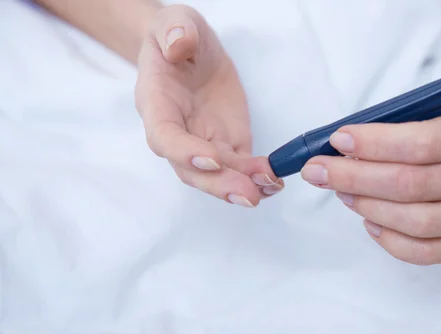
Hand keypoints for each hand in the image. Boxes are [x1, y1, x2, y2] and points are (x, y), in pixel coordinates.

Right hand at [135, 5, 283, 206]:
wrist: (189, 48)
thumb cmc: (175, 35)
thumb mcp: (174, 22)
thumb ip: (174, 31)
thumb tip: (178, 44)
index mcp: (157, 104)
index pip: (164, 137)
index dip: (185, 152)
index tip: (211, 160)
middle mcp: (178, 132)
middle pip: (190, 170)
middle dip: (219, 184)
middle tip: (248, 195)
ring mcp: (202, 142)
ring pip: (217, 175)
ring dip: (243, 186)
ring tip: (270, 188)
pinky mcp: (227, 144)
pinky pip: (240, 167)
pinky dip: (257, 177)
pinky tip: (275, 182)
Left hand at [301, 108, 440, 264]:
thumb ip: (400, 129)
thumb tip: (342, 148)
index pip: (423, 143)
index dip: (375, 145)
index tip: (337, 141)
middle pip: (413, 185)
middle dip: (355, 178)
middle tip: (319, 172)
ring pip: (417, 222)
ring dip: (369, 207)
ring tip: (343, 193)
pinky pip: (425, 252)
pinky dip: (389, 239)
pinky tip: (369, 221)